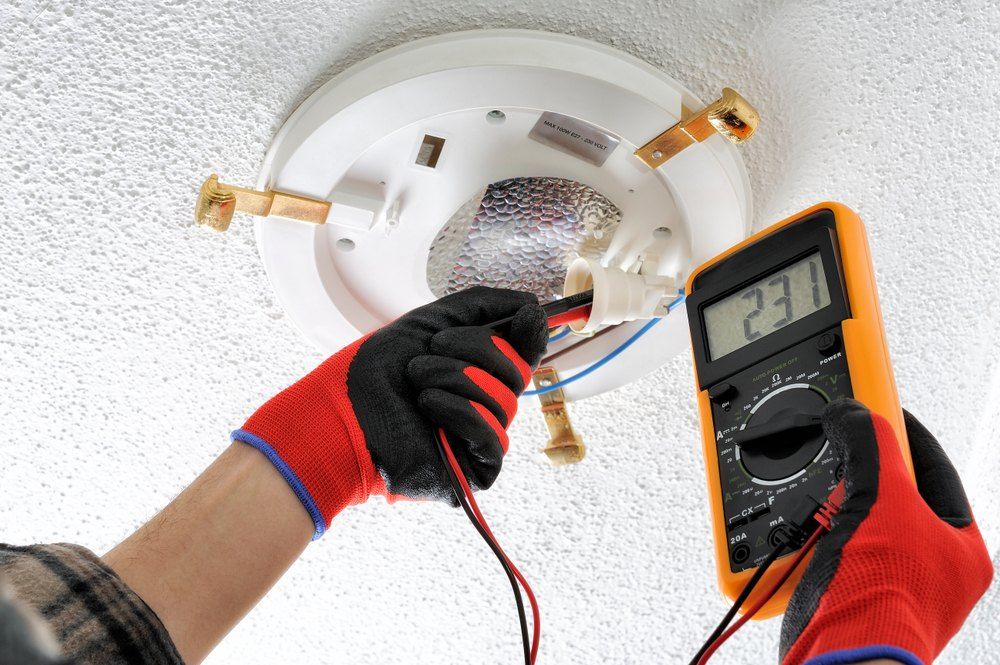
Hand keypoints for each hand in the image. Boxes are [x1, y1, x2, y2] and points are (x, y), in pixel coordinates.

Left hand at [234, 287, 547, 537]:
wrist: (339, 411)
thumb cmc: (376, 372)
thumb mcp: (433, 321)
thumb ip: (484, 306)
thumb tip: (535, 308)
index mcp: (479, 372)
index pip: (526, 353)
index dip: (531, 335)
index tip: (526, 316)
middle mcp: (485, 404)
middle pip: (519, 372)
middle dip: (476, 350)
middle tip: (431, 351)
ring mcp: (480, 439)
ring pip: (505, 402)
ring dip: (456, 379)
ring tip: (418, 379)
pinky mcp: (473, 471)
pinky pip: (492, 438)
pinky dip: (460, 412)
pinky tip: (428, 405)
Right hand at [780, 399, 992, 663]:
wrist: (839, 659)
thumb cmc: (881, 602)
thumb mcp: (879, 502)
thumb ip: (868, 448)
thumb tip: (853, 413)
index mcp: (959, 544)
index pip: (931, 466)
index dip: (900, 432)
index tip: (873, 407)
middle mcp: (929, 565)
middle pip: (886, 493)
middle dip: (854, 478)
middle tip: (838, 464)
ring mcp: (889, 581)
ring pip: (853, 521)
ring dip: (827, 510)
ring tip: (821, 511)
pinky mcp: (849, 593)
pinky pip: (826, 547)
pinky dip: (809, 537)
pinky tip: (804, 537)